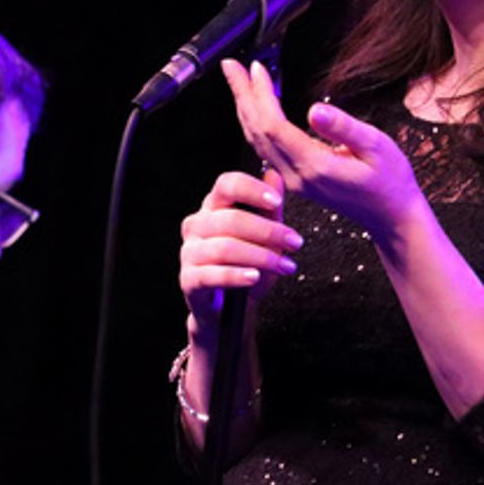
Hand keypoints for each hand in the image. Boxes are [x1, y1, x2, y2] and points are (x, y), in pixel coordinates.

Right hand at [178, 166, 302, 338]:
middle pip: (230, 219)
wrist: (230, 310)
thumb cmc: (247, 266)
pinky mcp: (188, 279)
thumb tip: (274, 175)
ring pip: (225, 248)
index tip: (276, 201)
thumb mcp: (266, 237)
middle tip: (295, 242)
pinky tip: (255, 277)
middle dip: (268, 231)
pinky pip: (212, 274)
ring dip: (260, 257)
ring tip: (284, 266)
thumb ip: (270, 208)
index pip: (226, 184)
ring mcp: (189, 252)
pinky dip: (237, 275)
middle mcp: (197, 225)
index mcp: (213, 207)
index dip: (251, 189)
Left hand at [222, 59, 427, 242]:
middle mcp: (297, 176)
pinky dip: (257, 123)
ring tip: (238, 80)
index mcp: (315, 166)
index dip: (260, 96)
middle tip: (230, 65)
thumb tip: (314, 109)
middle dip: (242, 96)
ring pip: (258, 141)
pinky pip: (267, 149)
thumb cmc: (391, 180)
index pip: (273, 126)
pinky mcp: (296, 180)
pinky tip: (257, 107)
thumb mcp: (377, 146)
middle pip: (257, 132)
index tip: (255, 68)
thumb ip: (344, 128)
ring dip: (246, 108)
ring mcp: (294, 181)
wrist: (392, 216)